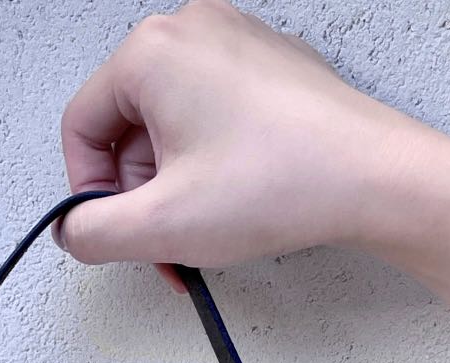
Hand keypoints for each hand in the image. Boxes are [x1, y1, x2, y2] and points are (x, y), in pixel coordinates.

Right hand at [55, 0, 445, 281]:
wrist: (375, 179)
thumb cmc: (281, 183)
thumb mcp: (160, 226)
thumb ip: (92, 233)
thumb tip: (75, 231)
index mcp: (151, 52)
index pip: (82, 126)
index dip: (87, 191)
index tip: (112, 232)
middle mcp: (192, 31)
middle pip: (128, 127)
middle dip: (139, 196)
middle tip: (164, 243)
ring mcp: (237, 44)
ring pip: (172, 127)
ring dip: (174, 189)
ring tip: (203, 230)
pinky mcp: (271, 70)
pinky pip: (215, 119)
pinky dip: (211, 167)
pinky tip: (237, 205)